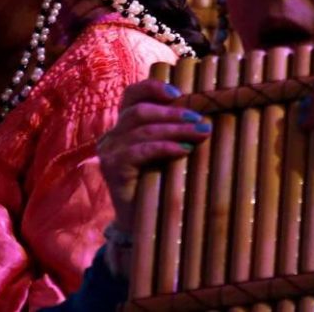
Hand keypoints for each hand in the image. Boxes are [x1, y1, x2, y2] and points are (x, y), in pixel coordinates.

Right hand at [98, 80, 211, 231]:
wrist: (143, 226)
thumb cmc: (159, 186)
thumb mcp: (166, 154)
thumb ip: (173, 133)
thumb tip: (204, 115)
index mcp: (123, 126)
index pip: (131, 95)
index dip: (153, 88)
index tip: (179, 92)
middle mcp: (112, 136)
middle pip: (139, 111)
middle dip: (173, 113)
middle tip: (199, 119)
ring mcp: (109, 152)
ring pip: (142, 129)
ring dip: (175, 129)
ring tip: (200, 132)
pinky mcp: (113, 169)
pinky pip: (140, 151)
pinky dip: (164, 147)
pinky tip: (185, 149)